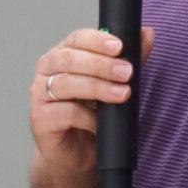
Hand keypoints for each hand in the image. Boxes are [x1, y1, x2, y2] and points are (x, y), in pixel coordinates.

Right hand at [27, 26, 147, 175]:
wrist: (77, 153)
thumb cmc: (92, 114)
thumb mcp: (114, 83)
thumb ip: (129, 58)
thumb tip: (148, 34)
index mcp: (62, 55)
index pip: (76, 38)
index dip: (97, 41)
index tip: (120, 47)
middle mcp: (47, 71)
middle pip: (69, 58)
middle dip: (101, 64)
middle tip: (127, 72)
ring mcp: (39, 95)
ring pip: (66, 83)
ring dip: (97, 88)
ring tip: (122, 95)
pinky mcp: (40, 119)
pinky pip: (64, 112)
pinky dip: (87, 116)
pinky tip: (100, 122)